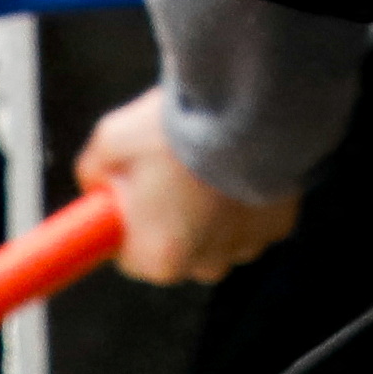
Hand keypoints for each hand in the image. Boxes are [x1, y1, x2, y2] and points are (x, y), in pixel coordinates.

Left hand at [81, 88, 301, 283]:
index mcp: (159, 257)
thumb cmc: (181, 132)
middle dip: (168, 215)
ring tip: (201, 162)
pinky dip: (241, 196)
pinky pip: (250, 217)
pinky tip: (232, 163)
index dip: (126, 222)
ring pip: (215, 234)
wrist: (245, 110)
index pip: (129, 257)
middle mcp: (205, 264)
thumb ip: (94, 174)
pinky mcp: (277, 226)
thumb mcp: (110, 142)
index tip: (127, 201)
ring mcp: (245, 247)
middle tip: (165, 170)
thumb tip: (96, 182)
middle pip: (175, 247)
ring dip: (207, 208)